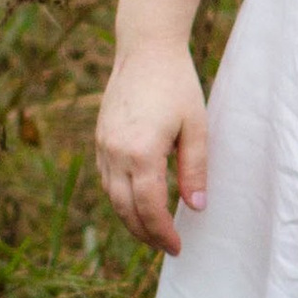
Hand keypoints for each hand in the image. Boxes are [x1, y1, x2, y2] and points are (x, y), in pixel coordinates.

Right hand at [96, 40, 208, 255]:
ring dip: (131, 218)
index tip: (177, 247)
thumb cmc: (178, 85)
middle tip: (167, 247)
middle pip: (125, 209)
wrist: (145, 51)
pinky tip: (138, 203)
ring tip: (154, 232)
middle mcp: (115, 152)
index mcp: (141, 152)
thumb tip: (195, 207)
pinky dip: (121, 197)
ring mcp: (103, 145)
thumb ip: (195, 169)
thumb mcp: (197, 127)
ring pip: (112, 196)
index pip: (149, 207)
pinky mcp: (101, 138)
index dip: (162, 232)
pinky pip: (107, 179)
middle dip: (145, 233)